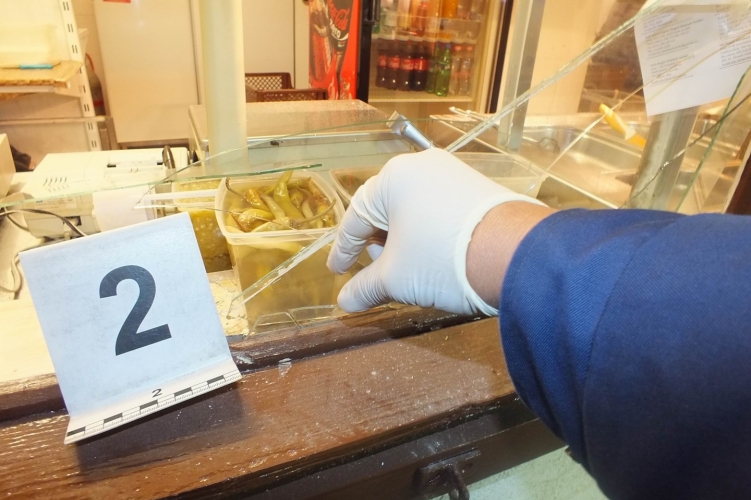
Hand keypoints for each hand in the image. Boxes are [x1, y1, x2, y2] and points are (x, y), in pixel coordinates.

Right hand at [327, 148, 546, 315]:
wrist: (515, 255)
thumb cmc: (441, 260)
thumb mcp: (396, 278)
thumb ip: (365, 288)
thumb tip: (344, 303)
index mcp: (392, 178)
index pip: (356, 217)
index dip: (344, 250)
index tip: (338, 272)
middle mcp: (421, 166)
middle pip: (385, 209)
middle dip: (376, 243)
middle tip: (375, 269)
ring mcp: (453, 173)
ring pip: (414, 209)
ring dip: (403, 239)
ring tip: (405, 266)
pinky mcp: (477, 187)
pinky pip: (439, 208)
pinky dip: (428, 232)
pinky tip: (433, 256)